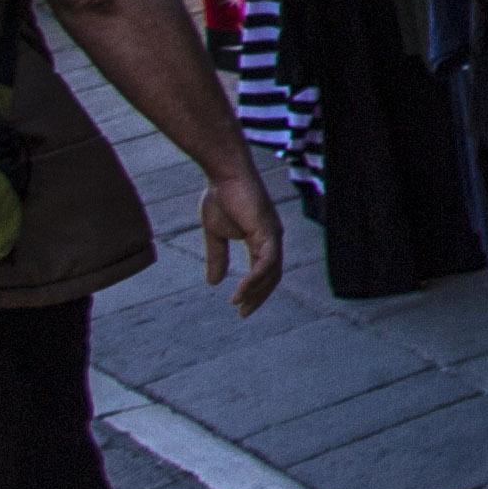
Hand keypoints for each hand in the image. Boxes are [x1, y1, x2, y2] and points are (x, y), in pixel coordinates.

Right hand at [201, 160, 286, 315]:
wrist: (223, 174)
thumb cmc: (221, 197)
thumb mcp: (215, 234)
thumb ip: (217, 257)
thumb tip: (214, 283)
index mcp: (262, 239)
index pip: (265, 271)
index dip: (254, 290)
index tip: (239, 308)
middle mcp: (272, 238)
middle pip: (273, 275)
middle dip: (259, 296)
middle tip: (243, 314)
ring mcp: (273, 233)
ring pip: (272, 271)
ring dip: (256, 291)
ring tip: (239, 304)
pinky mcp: (268, 229)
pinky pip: (267, 261)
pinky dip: (256, 278)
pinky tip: (241, 290)